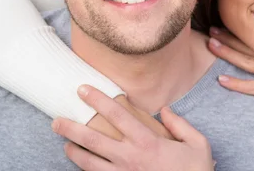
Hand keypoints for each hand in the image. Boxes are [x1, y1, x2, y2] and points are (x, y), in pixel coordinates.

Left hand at [52, 85, 213, 170]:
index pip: (117, 115)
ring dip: (73, 151)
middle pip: (93, 140)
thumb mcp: (198, 143)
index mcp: (147, 142)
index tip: (83, 89)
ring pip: (89, 163)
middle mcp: (130, 158)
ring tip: (64, 143)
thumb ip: (180, 124)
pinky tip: (81, 166)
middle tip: (56, 119)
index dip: (98, 100)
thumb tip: (165, 110)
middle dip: (72, 128)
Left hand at [208, 28, 253, 119]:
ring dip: (228, 52)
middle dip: (231, 36)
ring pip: (247, 61)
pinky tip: (221, 80)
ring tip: (211, 44)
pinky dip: (236, 84)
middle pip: (251, 45)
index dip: (246, 34)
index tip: (231, 26)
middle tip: (213, 29)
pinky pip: (253, 87)